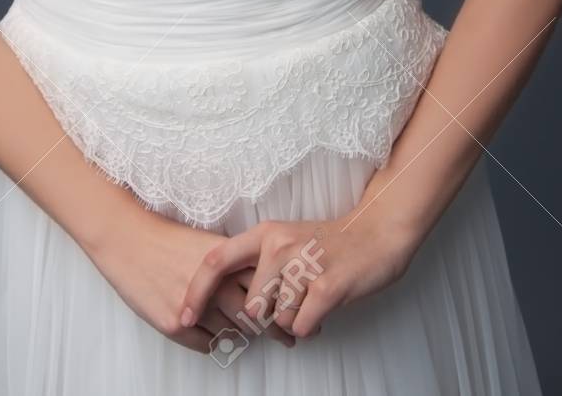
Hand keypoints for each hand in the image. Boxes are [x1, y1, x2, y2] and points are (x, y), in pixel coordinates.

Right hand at [88, 203, 297, 354]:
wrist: (127, 239)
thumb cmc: (167, 238)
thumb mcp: (208, 243)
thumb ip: (235, 261)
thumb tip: (263, 281)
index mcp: (227, 259)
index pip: (268, 286)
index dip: (284, 303)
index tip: (297, 313)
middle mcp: (216, 283)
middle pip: (257, 316)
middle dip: (275, 330)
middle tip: (287, 339)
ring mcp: (196, 306)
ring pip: (234, 334)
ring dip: (243, 336)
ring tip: (249, 337)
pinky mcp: (176, 324)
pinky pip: (208, 345)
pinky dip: (214, 342)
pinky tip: (213, 334)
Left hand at [178, 210, 415, 339]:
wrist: (377, 233)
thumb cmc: (329, 244)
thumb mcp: (287, 242)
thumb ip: (259, 264)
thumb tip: (233, 301)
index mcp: (265, 234)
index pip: (216, 261)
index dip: (196, 291)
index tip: (184, 316)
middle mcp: (278, 246)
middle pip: (251, 307)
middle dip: (270, 317)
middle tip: (293, 301)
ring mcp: (303, 264)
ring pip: (279, 321)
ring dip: (295, 319)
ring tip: (312, 297)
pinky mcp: (326, 286)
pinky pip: (301, 328)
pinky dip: (312, 325)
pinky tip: (324, 305)